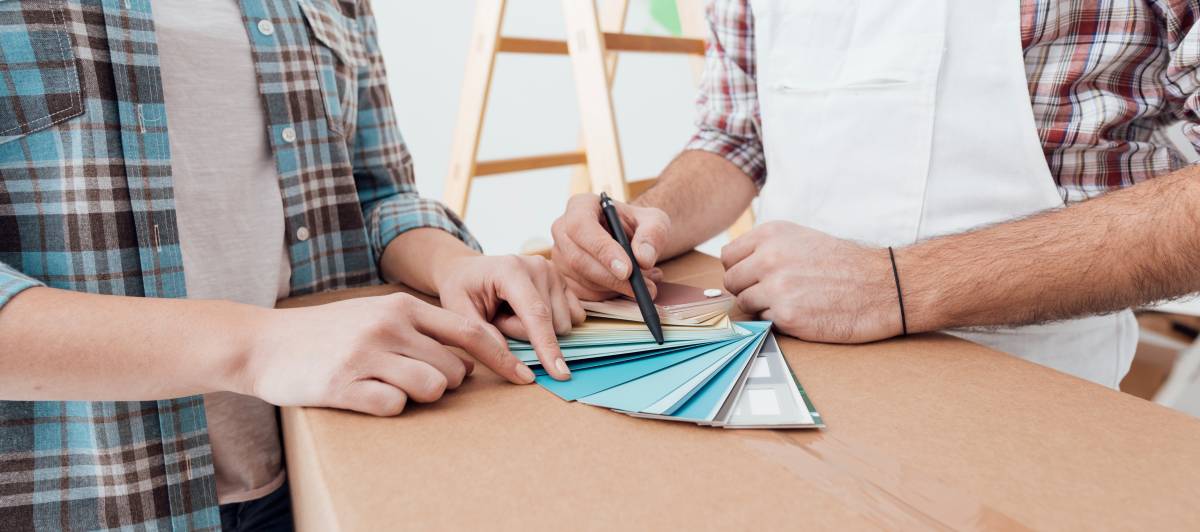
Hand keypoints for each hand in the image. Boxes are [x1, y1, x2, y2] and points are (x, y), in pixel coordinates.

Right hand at [244, 293, 532, 416]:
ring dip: (419, 396)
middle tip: (410, 378)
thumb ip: (421, 329)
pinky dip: (387, 407)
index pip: (471, 332)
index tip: (525, 378)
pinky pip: (393, 406)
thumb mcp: (377, 314)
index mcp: (403, 306)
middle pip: (455, 370)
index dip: (504, 358)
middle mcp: (389, 325)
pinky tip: (365, 394)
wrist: (263, 343)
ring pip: (431, 389)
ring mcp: (366, 354)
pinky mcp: (343, 384)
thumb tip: (469, 358)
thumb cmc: (328, 332)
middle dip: (446, 383)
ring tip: (387, 385)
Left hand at [434, 254, 584, 379]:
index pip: (536, 314)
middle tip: (498, 318)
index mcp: (511, 271)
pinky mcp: (563, 280)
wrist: (468, 270)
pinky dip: (551, 323)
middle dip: (523, 334)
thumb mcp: (458, 312)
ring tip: (511, 313)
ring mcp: (554, 272)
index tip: (560, 374)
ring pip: (562, 323)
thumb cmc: (461, 290)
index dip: (547, 346)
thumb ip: (482, 336)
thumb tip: (511, 361)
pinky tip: (529, 311)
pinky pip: (573, 317)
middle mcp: (538, 267)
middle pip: (550, 323)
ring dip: (536, 329)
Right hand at [550, 193, 668, 300]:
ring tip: (646, 282)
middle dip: (612, 278)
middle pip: (578, 258)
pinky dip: (611, 295)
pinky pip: (584, 294)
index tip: (627, 270)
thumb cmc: (640, 225)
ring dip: (616, 287)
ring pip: (582, 280)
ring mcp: (561, 255)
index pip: (581, 226)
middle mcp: (563, 229)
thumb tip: (643, 258)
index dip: (602, 250)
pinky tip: (629, 286)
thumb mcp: (655, 222)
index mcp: (581, 206)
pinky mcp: (565, 277)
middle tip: (644, 287)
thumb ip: (652, 235)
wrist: (633, 238)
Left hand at [721, 221, 901, 342]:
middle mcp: (769, 257)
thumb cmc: (844, 265)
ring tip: (792, 302)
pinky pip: (764, 322)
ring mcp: (776, 287)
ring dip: (763, 308)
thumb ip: (767, 249)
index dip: (740, 270)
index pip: (728, 257)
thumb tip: (736, 268)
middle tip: (773, 294)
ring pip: (745, 304)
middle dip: (747, 290)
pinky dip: (779, 322)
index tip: (754, 278)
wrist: (882, 285)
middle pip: (731, 282)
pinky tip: (803, 313)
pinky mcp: (787, 315)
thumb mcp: (801, 239)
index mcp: (771, 234)